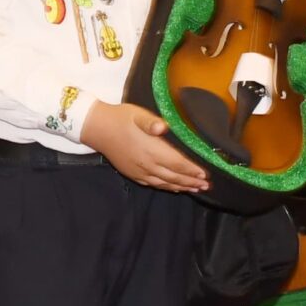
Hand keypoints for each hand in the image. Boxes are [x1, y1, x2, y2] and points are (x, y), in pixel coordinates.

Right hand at [81, 101, 211, 193]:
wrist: (98, 129)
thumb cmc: (121, 118)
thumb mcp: (138, 115)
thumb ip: (152, 122)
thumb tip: (163, 127)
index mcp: (152, 150)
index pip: (178, 164)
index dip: (192, 170)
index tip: (205, 174)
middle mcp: (147, 164)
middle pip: (174, 177)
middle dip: (191, 182)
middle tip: (207, 186)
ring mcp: (140, 172)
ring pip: (165, 183)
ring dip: (182, 187)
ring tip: (195, 190)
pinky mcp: (133, 174)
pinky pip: (153, 184)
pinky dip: (166, 187)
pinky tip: (173, 188)